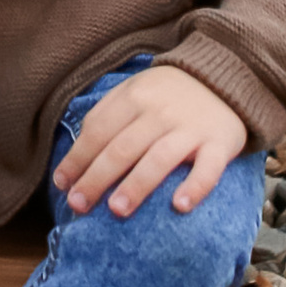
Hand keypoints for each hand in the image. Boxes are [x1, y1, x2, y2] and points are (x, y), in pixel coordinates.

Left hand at [54, 64, 248, 217]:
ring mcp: (190, 129)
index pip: (98, 130)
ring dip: (136, 185)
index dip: (77, 158)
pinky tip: (180, 206)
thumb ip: (107, 113)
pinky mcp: (219, 143)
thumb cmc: (169, 92)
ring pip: (159, 158)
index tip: (61, 184)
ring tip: (117, 210)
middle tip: (78, 205)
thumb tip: (77, 150)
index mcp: (134, 98)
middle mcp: (159, 113)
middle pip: (122, 148)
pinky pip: (209, 168)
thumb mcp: (134, 89)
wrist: (224, 76)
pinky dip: (195, 187)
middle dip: (96, 178)